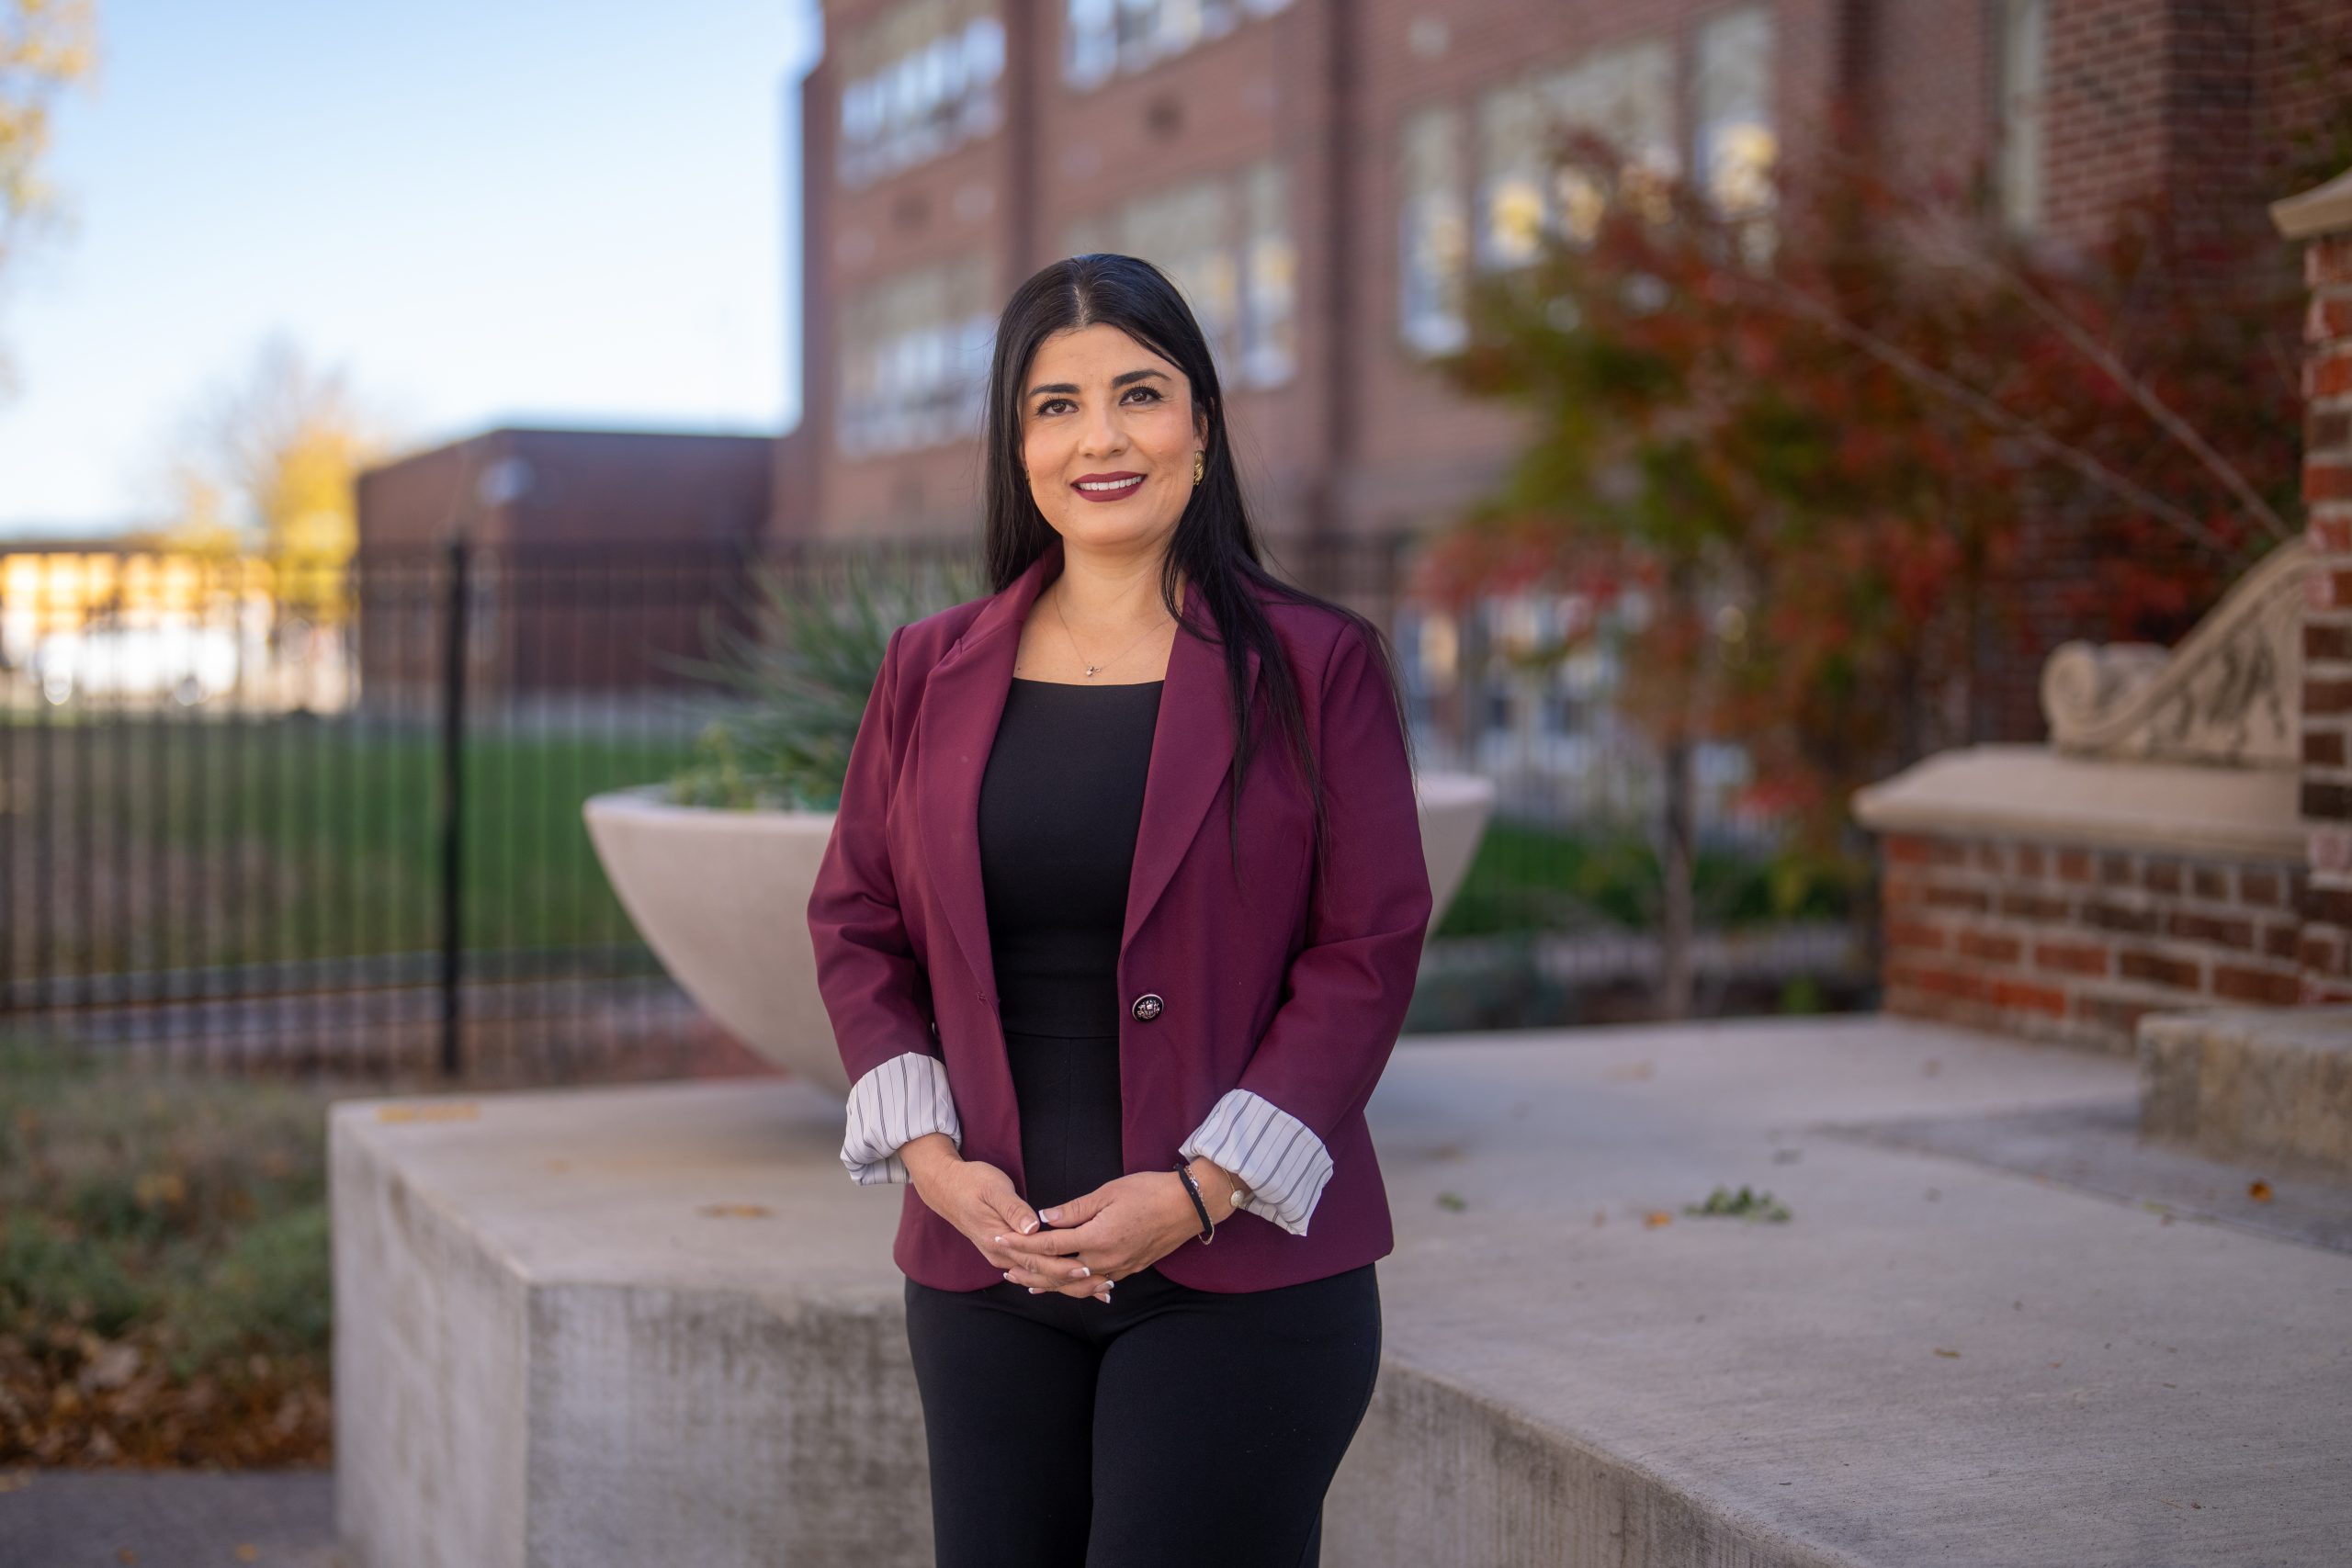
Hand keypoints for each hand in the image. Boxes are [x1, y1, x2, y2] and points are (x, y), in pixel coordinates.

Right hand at [898, 1134, 1108, 1302]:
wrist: (945, 1186)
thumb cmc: (971, 1182)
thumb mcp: (993, 1188)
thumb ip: (1013, 1209)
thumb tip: (1033, 1226)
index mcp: (999, 1240)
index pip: (1038, 1260)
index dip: (1064, 1266)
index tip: (1089, 1270)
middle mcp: (1001, 1255)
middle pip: (1041, 1275)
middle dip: (1073, 1283)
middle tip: (1105, 1288)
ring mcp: (1002, 1256)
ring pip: (1038, 1277)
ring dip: (1068, 1285)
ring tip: (1097, 1290)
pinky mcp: (1006, 1252)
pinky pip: (1033, 1270)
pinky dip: (1054, 1278)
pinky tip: (1071, 1282)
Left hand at [996, 1161, 1236, 1296]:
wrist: (1188, 1206)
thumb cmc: (1149, 1191)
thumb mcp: (1108, 1192)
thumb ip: (1074, 1209)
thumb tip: (1044, 1218)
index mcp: (1096, 1239)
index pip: (1049, 1246)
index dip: (1021, 1245)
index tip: (1000, 1241)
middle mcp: (1105, 1260)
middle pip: (1057, 1272)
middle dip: (1028, 1269)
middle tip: (1004, 1268)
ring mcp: (1118, 1268)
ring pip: (1076, 1283)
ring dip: (1049, 1283)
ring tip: (1027, 1283)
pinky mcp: (1130, 1269)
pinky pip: (1095, 1284)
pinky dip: (1075, 1285)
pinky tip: (1066, 1285)